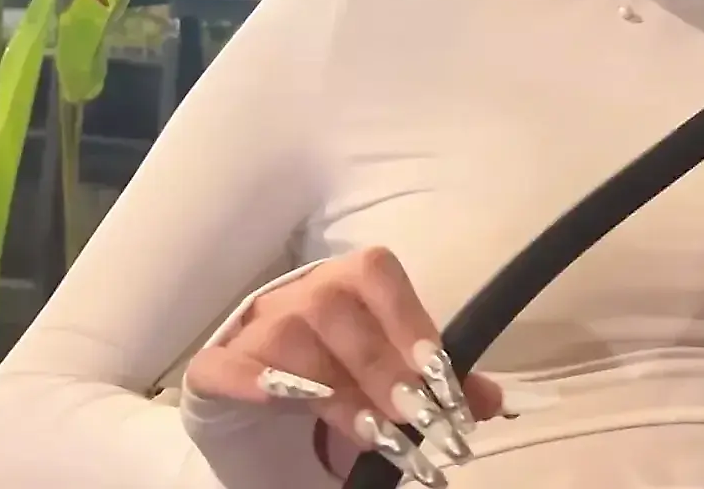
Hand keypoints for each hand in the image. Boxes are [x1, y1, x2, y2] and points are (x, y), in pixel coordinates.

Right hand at [185, 247, 504, 486]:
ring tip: (370, 430)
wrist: (259, 400)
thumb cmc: (337, 376)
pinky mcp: (211, 370)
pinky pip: (221, 365)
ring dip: (332, 385)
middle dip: (380, 365)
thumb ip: (438, 382)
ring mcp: (250, 328)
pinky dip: (250, 379)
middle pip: (334, 306)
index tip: (437, 368)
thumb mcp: (391, 376)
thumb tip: (492, 399)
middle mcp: (296, 294)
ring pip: (286, 334)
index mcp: (345, 282)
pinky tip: (280, 400)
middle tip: (414, 414)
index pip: (376, 272)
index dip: (407, 316)